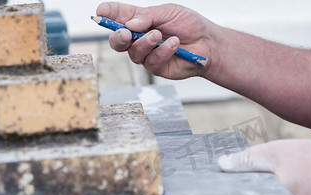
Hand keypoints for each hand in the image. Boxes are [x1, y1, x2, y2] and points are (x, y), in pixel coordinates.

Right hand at [96, 2, 215, 78]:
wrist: (208, 43)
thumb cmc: (189, 25)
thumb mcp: (169, 12)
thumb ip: (148, 16)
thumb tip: (130, 24)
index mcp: (138, 21)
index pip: (117, 16)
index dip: (107, 14)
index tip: (102, 11)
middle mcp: (139, 39)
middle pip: (117, 41)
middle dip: (118, 37)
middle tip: (125, 33)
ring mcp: (147, 55)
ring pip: (134, 53)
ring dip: (146, 43)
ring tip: (160, 35)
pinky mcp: (158, 67)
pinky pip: (152, 62)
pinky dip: (163, 51)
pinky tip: (174, 44)